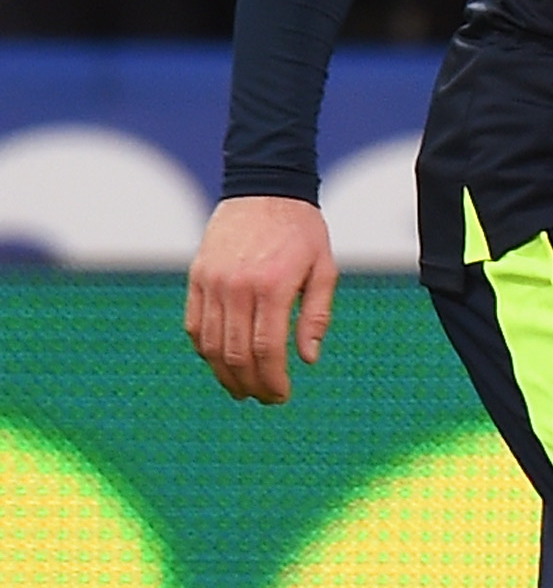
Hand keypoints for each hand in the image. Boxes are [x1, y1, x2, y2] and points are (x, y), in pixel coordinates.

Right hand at [187, 196, 338, 404]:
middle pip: (236, 354)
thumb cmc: (302, 230)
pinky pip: (194, 326)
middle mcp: (237, 287)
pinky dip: (205, 351)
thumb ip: (317, 315)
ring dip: (225, 375)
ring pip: (210, 346)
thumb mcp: (325, 267)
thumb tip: (308, 360)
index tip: (281, 396)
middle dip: (251, 385)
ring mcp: (212, 283)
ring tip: (243, 389)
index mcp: (273, 286)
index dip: (273, 380)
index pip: (267, 349)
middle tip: (265, 398)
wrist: (266, 188)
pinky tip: (221, 362)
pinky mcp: (196, 278)